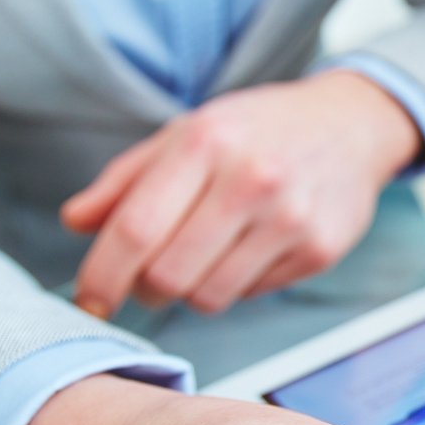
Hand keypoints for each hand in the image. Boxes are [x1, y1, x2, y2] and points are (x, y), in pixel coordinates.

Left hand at [63, 72, 423, 318]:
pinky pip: (250, 295)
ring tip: (200, 258)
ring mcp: (291, 217)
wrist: (350, 125)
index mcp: (206, 141)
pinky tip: (246, 249)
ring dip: (190, 290)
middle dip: (146, 288)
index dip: (101, 275)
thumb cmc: (255, 131)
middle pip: (167, 275)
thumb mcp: (187, 134)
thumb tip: (74, 223)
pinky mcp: (320, 250)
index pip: (135, 228)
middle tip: (149, 276)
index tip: (89, 299)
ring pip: (208, 297)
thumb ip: (126, 180)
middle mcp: (251, 178)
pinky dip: (235, 284)